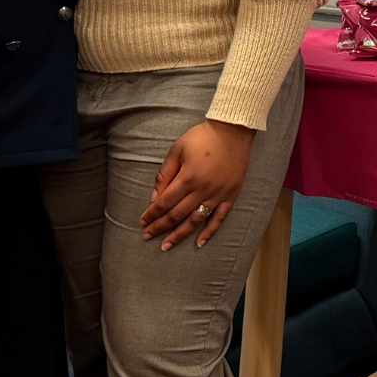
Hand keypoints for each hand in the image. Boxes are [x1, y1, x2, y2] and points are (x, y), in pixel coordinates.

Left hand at [141, 119, 254, 250]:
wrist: (233, 131)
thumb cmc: (202, 137)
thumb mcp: (177, 150)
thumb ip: (164, 175)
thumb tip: (154, 198)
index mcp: (188, 177)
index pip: (164, 202)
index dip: (151, 214)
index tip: (142, 222)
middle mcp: (203, 189)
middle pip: (177, 215)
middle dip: (160, 227)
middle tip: (147, 236)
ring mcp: (218, 194)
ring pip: (196, 221)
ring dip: (180, 235)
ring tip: (167, 245)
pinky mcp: (231, 195)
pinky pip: (219, 218)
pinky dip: (209, 232)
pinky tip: (199, 243)